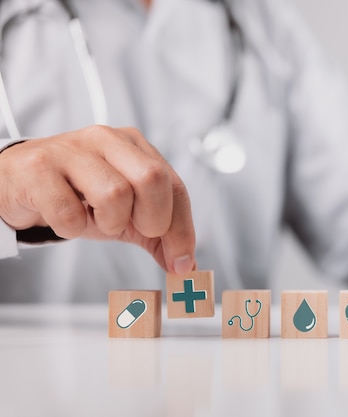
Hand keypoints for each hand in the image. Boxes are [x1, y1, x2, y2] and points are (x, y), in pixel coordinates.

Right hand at [0, 125, 195, 273]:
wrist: (18, 183)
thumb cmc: (77, 195)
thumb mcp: (125, 214)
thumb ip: (158, 236)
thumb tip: (186, 266)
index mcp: (135, 146)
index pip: (175, 186)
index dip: (182, 229)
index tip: (182, 262)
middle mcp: (107, 139)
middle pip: (153, 179)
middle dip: (151, 219)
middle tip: (130, 229)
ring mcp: (71, 150)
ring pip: (115, 194)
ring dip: (109, 222)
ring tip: (93, 218)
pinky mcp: (39, 168)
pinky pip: (70, 212)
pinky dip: (72, 228)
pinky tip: (66, 217)